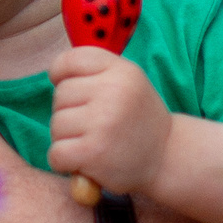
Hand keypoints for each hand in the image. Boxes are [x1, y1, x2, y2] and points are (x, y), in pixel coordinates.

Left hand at [48, 48, 170, 196]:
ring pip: (56, 124)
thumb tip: (54, 73)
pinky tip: (84, 161)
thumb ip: (94, 71)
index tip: (74, 92)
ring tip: (94, 142)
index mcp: (122, 71)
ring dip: (67, 139)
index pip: (70, 60)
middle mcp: (113, 92)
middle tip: (95, 125)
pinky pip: (56, 153)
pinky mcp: (93, 152)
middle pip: (60, 95)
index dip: (61, 75)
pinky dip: (64, 162)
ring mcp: (103, 122)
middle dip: (69, 112)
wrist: (168, 158)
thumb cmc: (137, 119)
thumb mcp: (127, 82)